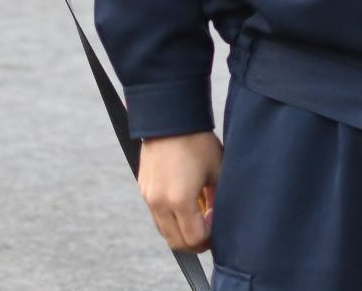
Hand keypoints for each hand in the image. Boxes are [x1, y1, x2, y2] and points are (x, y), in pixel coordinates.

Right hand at [137, 130, 222, 251]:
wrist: (170, 118)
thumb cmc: (198, 142)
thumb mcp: (217, 171)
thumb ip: (218, 200)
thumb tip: (217, 218)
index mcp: (179, 200)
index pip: (194, 239)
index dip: (209, 237)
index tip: (216, 219)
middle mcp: (160, 202)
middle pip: (177, 242)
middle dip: (195, 241)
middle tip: (209, 228)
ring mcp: (148, 197)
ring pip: (164, 231)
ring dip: (181, 231)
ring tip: (197, 214)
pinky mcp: (143, 188)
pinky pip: (157, 215)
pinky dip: (170, 218)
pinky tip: (184, 201)